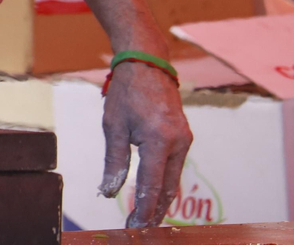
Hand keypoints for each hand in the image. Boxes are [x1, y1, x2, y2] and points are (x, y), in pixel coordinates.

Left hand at [100, 60, 192, 227]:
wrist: (147, 65)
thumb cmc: (126, 94)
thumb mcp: (113, 126)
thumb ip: (114, 162)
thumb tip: (109, 192)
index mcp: (158, 140)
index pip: (153, 184)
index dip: (144, 208)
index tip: (135, 226)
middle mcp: (178, 142)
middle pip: (168, 187)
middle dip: (155, 210)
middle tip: (141, 228)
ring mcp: (185, 140)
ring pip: (174, 178)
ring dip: (162, 199)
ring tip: (148, 218)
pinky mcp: (184, 137)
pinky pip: (175, 166)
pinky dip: (166, 182)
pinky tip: (157, 195)